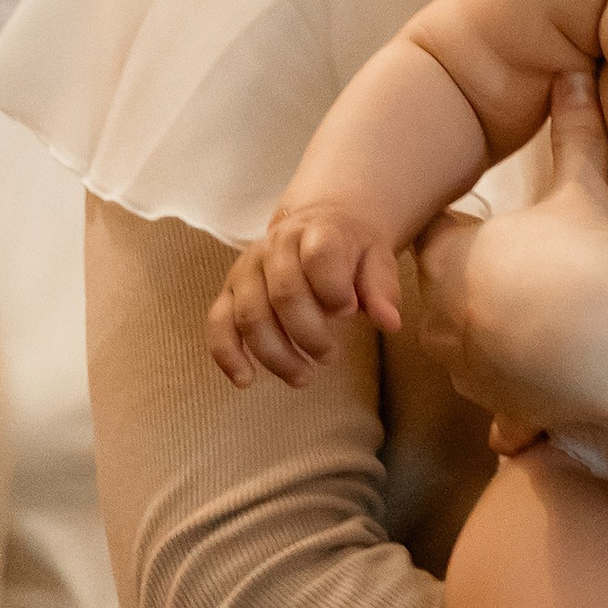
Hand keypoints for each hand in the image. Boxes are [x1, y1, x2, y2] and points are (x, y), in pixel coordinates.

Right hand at [209, 203, 401, 387]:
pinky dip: (227, 354)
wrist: (318, 227)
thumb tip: (390, 323)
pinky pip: (218, 322)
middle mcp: (275, 246)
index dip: (333, 288)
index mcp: (316, 231)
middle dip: (308, 333)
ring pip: (250, 315)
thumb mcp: (377, 259)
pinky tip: (245, 380)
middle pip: (284, 293)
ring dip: (276, 354)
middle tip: (330, 357)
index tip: (349, 313)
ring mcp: (246, 269)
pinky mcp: (229, 292)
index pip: (319, 256)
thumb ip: (382, 288)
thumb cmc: (352, 251)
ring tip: (303, 377)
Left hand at [413, 73, 607, 446]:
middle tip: (524, 276)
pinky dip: (512, 397)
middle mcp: (443, 315)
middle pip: (441, 293)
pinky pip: (494, 403)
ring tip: (539, 326)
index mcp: (451, 259)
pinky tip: (544, 385)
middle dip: (473, 285)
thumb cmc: (592, 261)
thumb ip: (574, 132)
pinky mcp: (495, 407)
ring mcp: (466, 367)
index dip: (466, 229)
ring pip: (460, 347)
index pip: (436, 234)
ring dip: (487, 337)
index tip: (497, 229)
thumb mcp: (583, 191)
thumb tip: (574, 73)